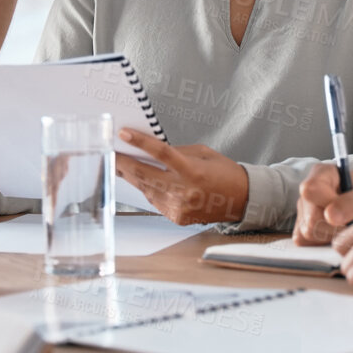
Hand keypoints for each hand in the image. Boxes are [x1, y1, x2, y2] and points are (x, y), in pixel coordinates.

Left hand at [114, 130, 249, 224]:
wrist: (241, 201)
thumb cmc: (224, 174)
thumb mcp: (203, 153)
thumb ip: (176, 152)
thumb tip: (150, 150)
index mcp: (193, 170)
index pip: (161, 153)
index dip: (140, 143)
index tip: (124, 134)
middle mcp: (184, 191)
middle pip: (145, 174)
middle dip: (124, 163)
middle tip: (111, 153)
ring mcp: (179, 207)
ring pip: (146, 189)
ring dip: (132, 177)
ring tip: (121, 165)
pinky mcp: (176, 217)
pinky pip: (154, 201)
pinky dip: (147, 189)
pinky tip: (143, 180)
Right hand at [293, 161, 352, 243]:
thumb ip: (352, 202)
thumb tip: (330, 216)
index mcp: (323, 173)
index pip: (311, 189)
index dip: (327, 204)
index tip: (348, 213)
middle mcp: (309, 191)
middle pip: (310, 216)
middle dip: (335, 226)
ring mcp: (304, 211)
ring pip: (308, 232)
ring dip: (332, 235)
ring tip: (350, 228)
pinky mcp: (303, 230)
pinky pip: (307, 241)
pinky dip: (325, 243)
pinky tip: (340, 235)